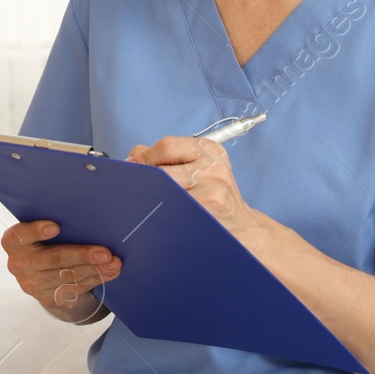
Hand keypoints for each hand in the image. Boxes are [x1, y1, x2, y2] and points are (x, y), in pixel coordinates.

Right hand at [1, 220, 118, 323]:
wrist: (41, 275)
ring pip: (67, 275)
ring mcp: (32, 284)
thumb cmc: (45, 243)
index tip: (56, 227)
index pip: (20, 235)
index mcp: (13, 242)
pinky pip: (74, 288)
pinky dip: (95, 279)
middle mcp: (19, 264)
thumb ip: (54, 227)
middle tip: (104, 253)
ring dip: (94, 269)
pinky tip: (109, 273)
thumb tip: (86, 220)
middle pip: (52, 258)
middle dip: (81, 255)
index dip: (36, 231)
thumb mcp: (41, 233)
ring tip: (113, 263)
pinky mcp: (47, 298)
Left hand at [127, 136, 269, 246]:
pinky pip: (172, 211)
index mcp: (209, 150)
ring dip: (148, 198)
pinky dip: (160, 214)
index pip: (166, 146)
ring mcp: (213, 190)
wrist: (242, 227)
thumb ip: (166, 158)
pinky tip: (158, 217)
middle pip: (162, 170)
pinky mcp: (209, 211)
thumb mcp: (198, 168)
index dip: (144, 158)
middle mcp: (214, 168)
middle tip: (133, 190)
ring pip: (164, 191)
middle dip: (142, 180)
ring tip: (144, 203)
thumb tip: (133, 157)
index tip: (132, 168)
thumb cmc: (213, 196)